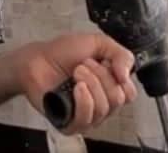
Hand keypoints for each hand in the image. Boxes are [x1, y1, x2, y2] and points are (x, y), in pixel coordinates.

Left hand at [16, 33, 137, 134]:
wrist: (37, 59)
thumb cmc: (62, 53)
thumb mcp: (97, 43)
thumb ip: (121, 55)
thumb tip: (127, 76)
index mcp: (109, 86)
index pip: (130, 93)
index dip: (119, 77)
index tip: (104, 62)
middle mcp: (101, 102)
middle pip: (118, 99)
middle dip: (101, 76)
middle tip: (82, 66)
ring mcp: (87, 115)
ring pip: (104, 108)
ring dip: (90, 84)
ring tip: (75, 73)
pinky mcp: (71, 123)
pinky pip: (87, 120)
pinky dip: (83, 101)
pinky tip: (76, 89)